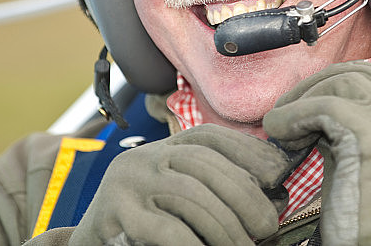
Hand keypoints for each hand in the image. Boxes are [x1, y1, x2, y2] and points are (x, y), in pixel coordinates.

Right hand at [69, 123, 290, 245]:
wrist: (94, 245)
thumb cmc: (150, 223)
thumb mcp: (181, 194)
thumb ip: (216, 185)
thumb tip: (273, 191)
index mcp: (164, 147)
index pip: (210, 136)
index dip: (247, 150)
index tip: (276, 174)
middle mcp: (146, 157)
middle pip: (205, 163)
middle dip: (244, 195)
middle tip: (266, 226)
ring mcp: (129, 183)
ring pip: (189, 194)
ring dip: (225, 225)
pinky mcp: (115, 215)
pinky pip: (165, 229)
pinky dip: (194, 244)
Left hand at [263, 60, 370, 245]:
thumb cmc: (370, 225)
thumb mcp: (364, 170)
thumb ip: (350, 140)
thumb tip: (315, 120)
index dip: (351, 80)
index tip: (320, 94)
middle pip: (366, 75)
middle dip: (324, 82)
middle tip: (293, 103)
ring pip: (345, 82)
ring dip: (307, 96)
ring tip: (283, 122)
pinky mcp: (369, 134)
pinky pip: (324, 105)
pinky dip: (294, 114)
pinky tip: (279, 130)